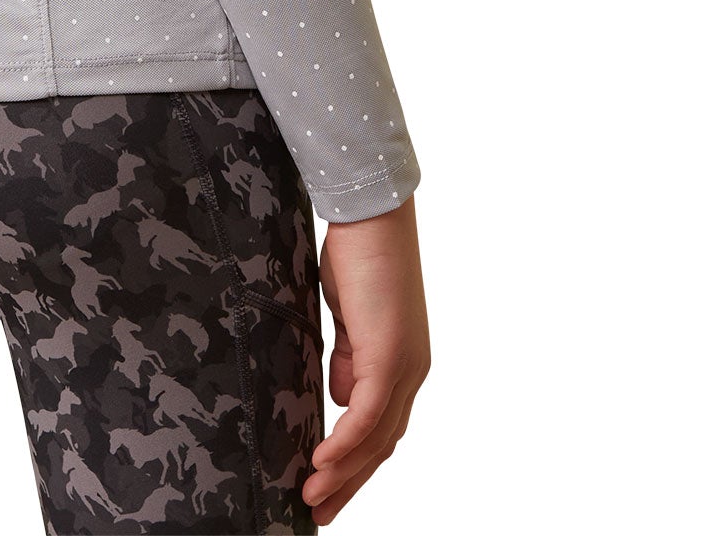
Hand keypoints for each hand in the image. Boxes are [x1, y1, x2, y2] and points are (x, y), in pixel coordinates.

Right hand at [302, 193, 429, 521]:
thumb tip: (339, 399)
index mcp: (401, 365)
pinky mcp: (389, 354)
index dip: (354, 464)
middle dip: (348, 483)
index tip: (325, 486)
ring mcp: (403, 366)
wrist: (371, 215)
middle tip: (318, 510)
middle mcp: (410, 372)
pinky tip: (321, 461)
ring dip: (342, 472)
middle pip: (381, 446)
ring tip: (312, 497)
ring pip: (375, 438)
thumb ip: (347, 359)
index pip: (380, 430)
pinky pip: (367, 413)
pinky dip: (345, 442)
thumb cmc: (358, 256)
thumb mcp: (348, 318)